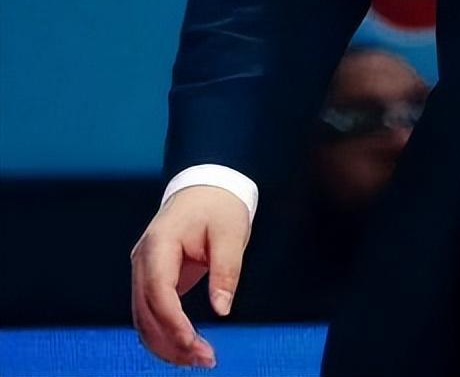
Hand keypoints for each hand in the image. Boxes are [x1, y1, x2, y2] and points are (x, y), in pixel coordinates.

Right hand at [130, 186, 250, 368]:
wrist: (206, 186)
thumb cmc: (219, 206)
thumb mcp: (231, 232)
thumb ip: (226, 270)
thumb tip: (222, 310)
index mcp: (158, 245)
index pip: (158, 293)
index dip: (173, 323)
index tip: (195, 344)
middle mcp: (142, 261)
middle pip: (146, 313)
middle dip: (172, 342)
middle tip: (205, 359)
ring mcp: (142, 271)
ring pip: (143, 320)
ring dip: (166, 344)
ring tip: (198, 360)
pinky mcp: (150, 279)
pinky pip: (150, 314)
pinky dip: (164, 334)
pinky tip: (185, 348)